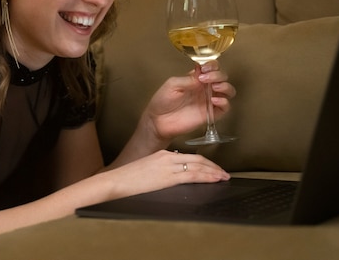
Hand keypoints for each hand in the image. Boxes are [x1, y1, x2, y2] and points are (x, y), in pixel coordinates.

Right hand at [108, 149, 229, 197]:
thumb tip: (170, 178)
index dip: (204, 162)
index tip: (213, 168)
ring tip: (223, 177)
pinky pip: (192, 175)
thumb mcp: (146, 172)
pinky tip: (214, 179)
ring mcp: (168, 166)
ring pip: (198, 166)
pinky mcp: (168, 177)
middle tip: (224, 173)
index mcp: (162, 155)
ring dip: (213, 171)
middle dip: (213, 166)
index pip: (189, 157)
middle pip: (197, 159)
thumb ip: (159, 172)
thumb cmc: (126, 181)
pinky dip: (206, 176)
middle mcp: (167, 157)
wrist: (115, 182)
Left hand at [141, 61, 235, 143]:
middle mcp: (205, 88)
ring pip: (228, 91)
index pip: (212, 67)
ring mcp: (209, 101)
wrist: (158, 121)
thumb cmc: (163, 101)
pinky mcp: (210, 114)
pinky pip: (225, 108)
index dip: (212, 66)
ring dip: (225, 86)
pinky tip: (214, 100)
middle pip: (222, 77)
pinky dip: (224, 102)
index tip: (205, 69)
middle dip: (218, 75)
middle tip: (206, 79)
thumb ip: (189, 79)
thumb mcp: (173, 84)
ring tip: (215, 87)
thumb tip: (202, 73)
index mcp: (197, 78)